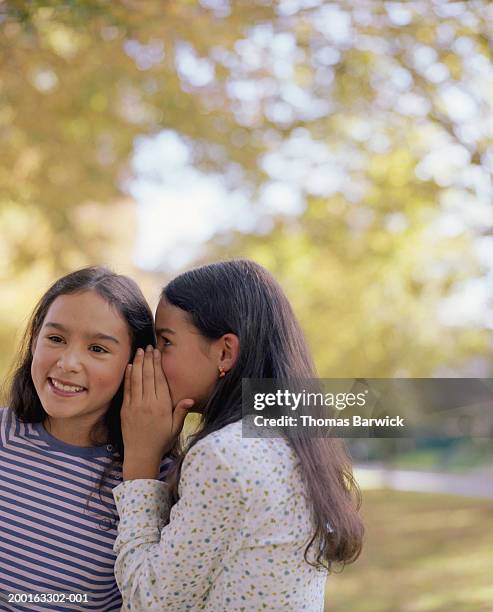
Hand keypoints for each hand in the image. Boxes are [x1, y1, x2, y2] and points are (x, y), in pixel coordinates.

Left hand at [121, 346, 193, 479]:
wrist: (141, 454)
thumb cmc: (161, 441)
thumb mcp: (175, 428)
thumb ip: (181, 412)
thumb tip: (190, 399)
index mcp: (162, 406)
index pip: (160, 380)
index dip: (158, 364)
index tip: (157, 352)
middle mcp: (148, 403)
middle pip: (148, 376)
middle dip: (148, 359)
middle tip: (148, 346)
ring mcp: (135, 405)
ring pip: (137, 379)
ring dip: (139, 363)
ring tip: (140, 351)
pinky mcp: (125, 409)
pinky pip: (127, 389)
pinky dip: (128, 376)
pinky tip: (130, 366)